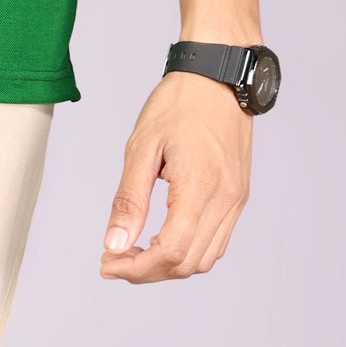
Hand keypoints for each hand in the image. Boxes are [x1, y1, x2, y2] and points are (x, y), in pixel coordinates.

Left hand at [100, 72, 251, 281]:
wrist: (219, 75)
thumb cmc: (179, 103)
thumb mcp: (141, 148)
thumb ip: (129, 200)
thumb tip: (114, 243)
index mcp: (200, 187)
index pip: (171, 252)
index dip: (136, 269)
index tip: (107, 263)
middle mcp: (226, 200)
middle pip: (188, 264)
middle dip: (147, 271)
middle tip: (113, 258)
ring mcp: (236, 199)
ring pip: (205, 258)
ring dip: (168, 265)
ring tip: (133, 250)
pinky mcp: (238, 195)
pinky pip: (216, 240)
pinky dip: (188, 250)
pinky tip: (161, 238)